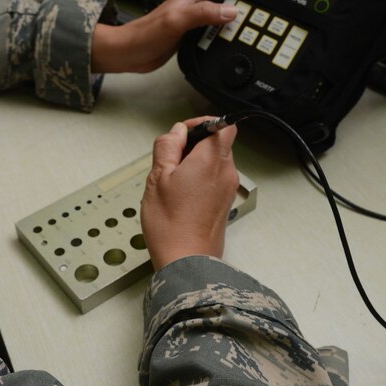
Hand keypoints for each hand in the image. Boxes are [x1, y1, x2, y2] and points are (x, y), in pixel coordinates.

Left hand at [91, 0, 239, 72]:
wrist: (130, 53)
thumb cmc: (145, 34)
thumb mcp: (177, 21)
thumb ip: (203, 13)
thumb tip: (231, 10)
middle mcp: (193, 2)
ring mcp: (192, 17)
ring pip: (219, 4)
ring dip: (234, 3)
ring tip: (252, 5)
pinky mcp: (191, 32)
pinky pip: (214, 23)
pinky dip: (225, 24)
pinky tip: (233, 30)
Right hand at [140, 116, 238, 270]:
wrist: (186, 261)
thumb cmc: (171, 224)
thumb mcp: (158, 178)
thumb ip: (167, 147)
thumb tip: (176, 132)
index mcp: (211, 160)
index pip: (223, 126)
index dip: (202, 123)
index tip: (181, 133)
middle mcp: (226, 172)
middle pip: (217, 143)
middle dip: (193, 144)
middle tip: (170, 159)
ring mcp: (227, 189)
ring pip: (214, 161)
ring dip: (195, 162)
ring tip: (172, 180)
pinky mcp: (224, 203)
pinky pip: (214, 179)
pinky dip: (199, 178)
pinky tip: (179, 193)